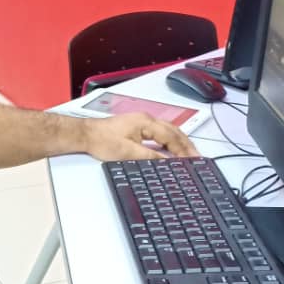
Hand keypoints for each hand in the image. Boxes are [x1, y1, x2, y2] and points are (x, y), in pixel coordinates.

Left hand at [80, 113, 197, 161]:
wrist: (86, 134)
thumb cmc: (101, 139)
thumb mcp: (128, 152)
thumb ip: (150, 157)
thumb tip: (167, 163)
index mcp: (146, 122)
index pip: (172, 137)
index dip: (184, 150)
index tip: (193, 160)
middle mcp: (146, 120)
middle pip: (174, 132)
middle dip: (187, 145)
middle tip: (197, 158)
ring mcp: (142, 122)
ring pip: (168, 131)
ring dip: (179, 143)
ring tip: (189, 155)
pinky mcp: (137, 127)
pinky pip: (160, 133)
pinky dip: (169, 142)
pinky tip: (171, 150)